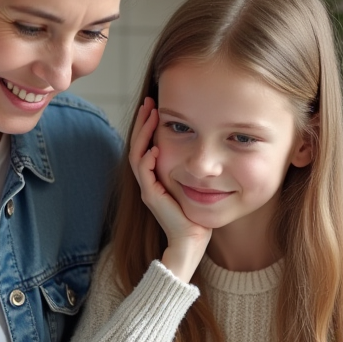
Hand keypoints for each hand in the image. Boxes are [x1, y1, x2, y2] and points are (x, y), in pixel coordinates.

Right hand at [128, 97, 210, 281]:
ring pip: (138, 155)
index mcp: (156, 175)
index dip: (150, 124)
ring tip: (152, 116)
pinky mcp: (151, 196)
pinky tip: (156, 148)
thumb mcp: (195, 183)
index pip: (147, 143)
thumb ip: (192, 167)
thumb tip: (204, 148)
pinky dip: (147, 159)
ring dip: (143, 134)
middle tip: (150, 102)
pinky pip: (144, 173)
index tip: (157, 106)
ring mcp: (148, 187)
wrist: (191, 240)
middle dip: (144, 122)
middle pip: (138, 144)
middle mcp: (148, 180)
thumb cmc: (197, 213)